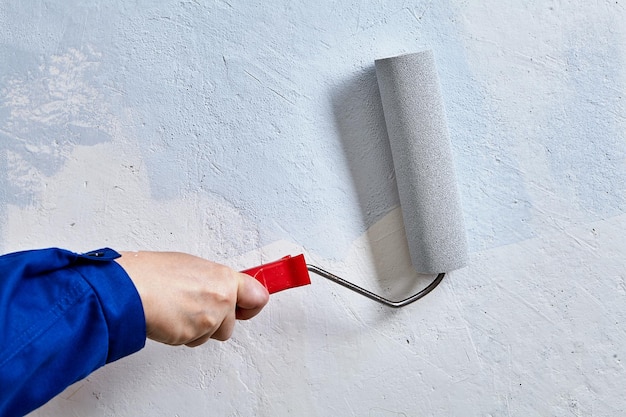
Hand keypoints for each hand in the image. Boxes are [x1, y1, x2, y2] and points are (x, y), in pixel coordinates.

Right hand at [115, 251, 268, 346]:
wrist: (130, 289)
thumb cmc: (152, 273)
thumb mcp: (190, 265)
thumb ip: (212, 280)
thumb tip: (217, 287)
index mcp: (224, 278)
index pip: (258, 296)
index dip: (252, 304)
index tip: (249, 305)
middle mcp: (222, 299)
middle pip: (232, 322)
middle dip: (217, 320)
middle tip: (197, 307)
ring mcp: (208, 320)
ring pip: (211, 334)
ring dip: (198, 329)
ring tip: (177, 310)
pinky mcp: (192, 336)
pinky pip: (191, 340)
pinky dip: (181, 334)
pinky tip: (169, 318)